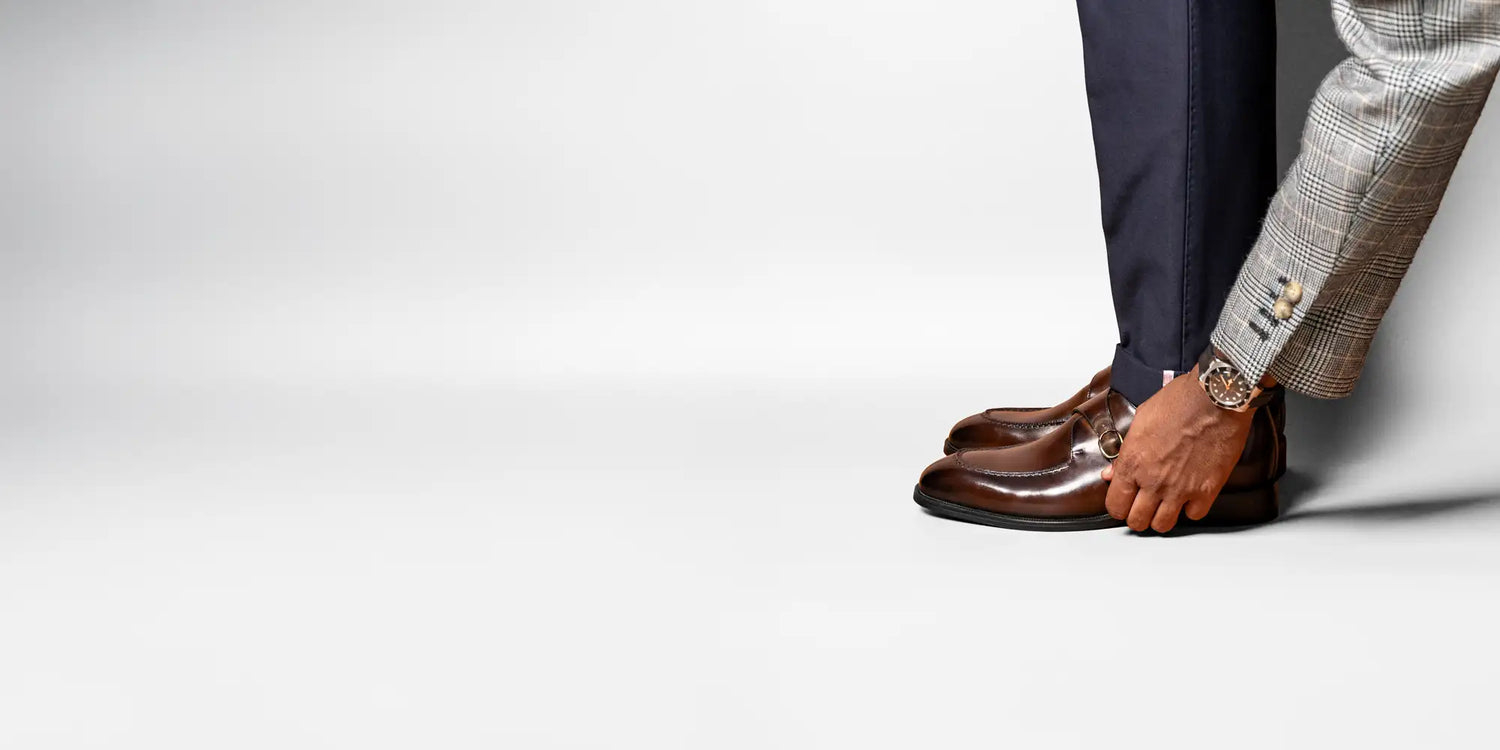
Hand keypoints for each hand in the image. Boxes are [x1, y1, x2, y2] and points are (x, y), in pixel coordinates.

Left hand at [1101, 368, 1254, 532]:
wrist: (1215, 398)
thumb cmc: (1179, 401)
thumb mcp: (1141, 420)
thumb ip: (1124, 451)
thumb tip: (1111, 472)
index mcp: (1132, 462)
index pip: (1115, 505)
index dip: (1118, 505)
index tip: (1124, 501)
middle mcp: (1153, 481)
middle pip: (1137, 521)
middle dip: (1137, 515)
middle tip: (1143, 504)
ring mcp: (1180, 489)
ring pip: (1162, 525)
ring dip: (1161, 517)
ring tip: (1164, 504)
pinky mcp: (1207, 490)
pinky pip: (1194, 515)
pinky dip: (1191, 508)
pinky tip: (1190, 495)